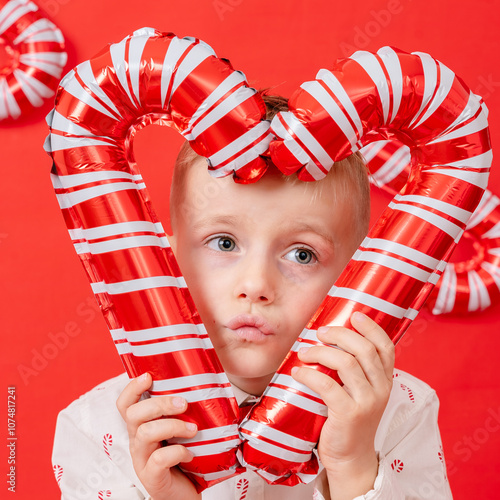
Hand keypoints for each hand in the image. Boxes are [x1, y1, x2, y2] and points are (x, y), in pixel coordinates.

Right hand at [116, 373, 200, 499]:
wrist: (185, 493)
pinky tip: (190, 453)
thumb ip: (179, 411)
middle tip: (184, 404)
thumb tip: (200, 383)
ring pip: (145, 433)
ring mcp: (141, 460)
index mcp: (140, 427)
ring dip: (173, 426)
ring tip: (193, 429)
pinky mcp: (151, 477)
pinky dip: (178, 451)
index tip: (148, 376)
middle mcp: (136, 441)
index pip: (125, 404)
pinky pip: (160, 459)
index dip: (132, 389)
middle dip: (160, 404)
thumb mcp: (178, 430)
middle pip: (134, 414)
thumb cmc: (183, 456)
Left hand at [292, 312, 394, 499]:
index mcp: (386, 380)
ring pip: (346, 363)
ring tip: (304, 352)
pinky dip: (310, 374)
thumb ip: (354, 370)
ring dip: (320, 352)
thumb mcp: (360, 393)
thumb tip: (326, 340)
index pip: (386, 347)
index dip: (371, 327)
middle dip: (339, 335)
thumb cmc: (348, 419)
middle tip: (319, 333)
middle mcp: (381, 389)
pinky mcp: (349, 414)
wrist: (350, 458)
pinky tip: (298, 372)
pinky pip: (328, 385)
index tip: (355, 315)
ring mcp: (367, 402)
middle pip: (364, 349)